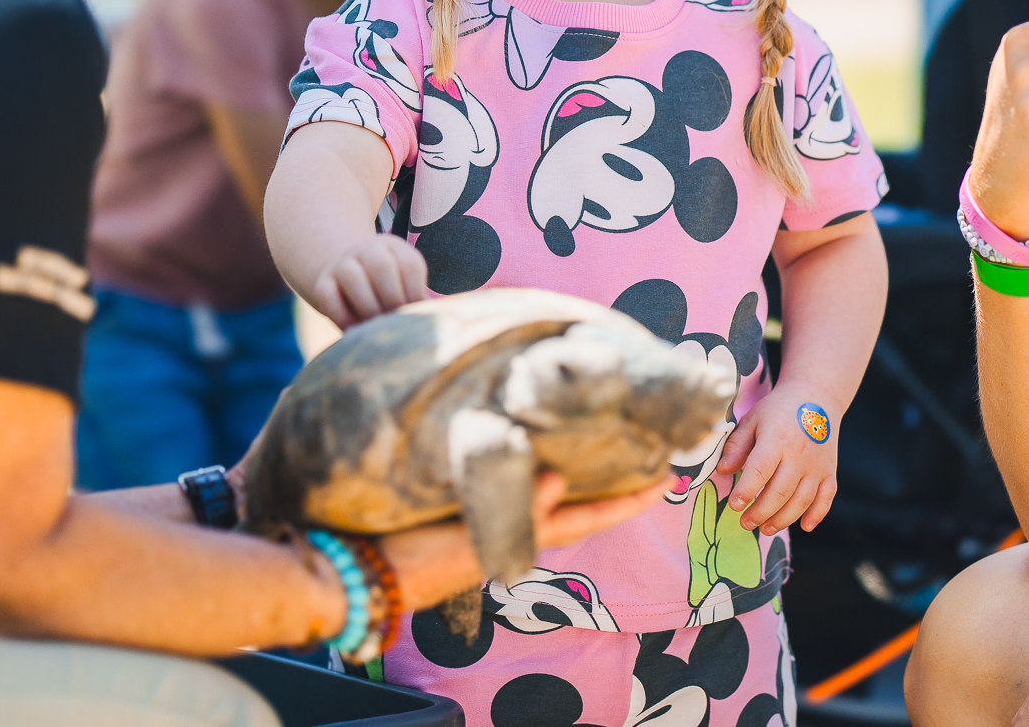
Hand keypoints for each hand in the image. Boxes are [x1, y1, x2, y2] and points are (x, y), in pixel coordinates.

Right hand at [306, 233, 427, 327]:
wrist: (348, 276)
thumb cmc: (386, 290)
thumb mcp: (403, 285)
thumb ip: (414, 299)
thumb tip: (429, 323)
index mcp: (395, 247)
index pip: (410, 264)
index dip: (416, 292)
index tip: (416, 313)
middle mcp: (367, 249)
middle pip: (381, 265)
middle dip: (392, 299)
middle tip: (396, 322)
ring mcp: (343, 263)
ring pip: (352, 276)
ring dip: (367, 306)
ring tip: (375, 327)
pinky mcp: (323, 281)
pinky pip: (327, 294)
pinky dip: (341, 315)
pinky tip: (354, 331)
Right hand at [380, 471, 663, 610]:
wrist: (362, 576)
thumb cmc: (411, 559)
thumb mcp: (466, 538)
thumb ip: (518, 512)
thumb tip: (564, 481)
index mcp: (520, 540)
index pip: (585, 517)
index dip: (626, 501)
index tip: (666, 480)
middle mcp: (515, 537)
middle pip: (577, 512)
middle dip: (610, 490)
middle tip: (642, 458)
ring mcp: (494, 531)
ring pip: (549, 505)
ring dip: (577, 483)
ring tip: (599, 452)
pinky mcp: (470, 522)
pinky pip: (519, 498)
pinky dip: (537, 479)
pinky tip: (536, 459)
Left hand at [714, 382, 840, 536]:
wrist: (815, 397)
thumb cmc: (777, 410)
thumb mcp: (752, 420)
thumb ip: (737, 446)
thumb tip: (723, 471)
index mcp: (776, 439)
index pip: (760, 470)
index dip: (746, 491)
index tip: (734, 506)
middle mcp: (799, 454)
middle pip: (781, 492)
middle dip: (761, 513)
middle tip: (745, 523)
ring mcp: (817, 465)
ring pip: (802, 501)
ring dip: (783, 519)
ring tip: (765, 529)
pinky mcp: (830, 471)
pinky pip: (826, 498)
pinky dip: (817, 515)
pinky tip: (804, 526)